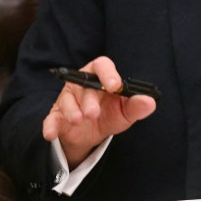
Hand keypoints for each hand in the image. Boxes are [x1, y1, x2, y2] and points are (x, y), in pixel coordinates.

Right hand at [41, 56, 155, 168]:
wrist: (92, 134)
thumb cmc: (110, 114)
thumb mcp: (125, 112)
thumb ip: (136, 106)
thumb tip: (150, 102)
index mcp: (99, 77)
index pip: (101, 65)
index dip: (108, 73)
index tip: (115, 86)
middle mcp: (81, 84)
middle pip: (83, 85)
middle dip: (88, 99)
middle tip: (93, 113)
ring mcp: (67, 100)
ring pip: (66, 101)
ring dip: (72, 111)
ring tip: (79, 120)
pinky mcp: (56, 116)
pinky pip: (51, 119)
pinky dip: (50, 126)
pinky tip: (50, 134)